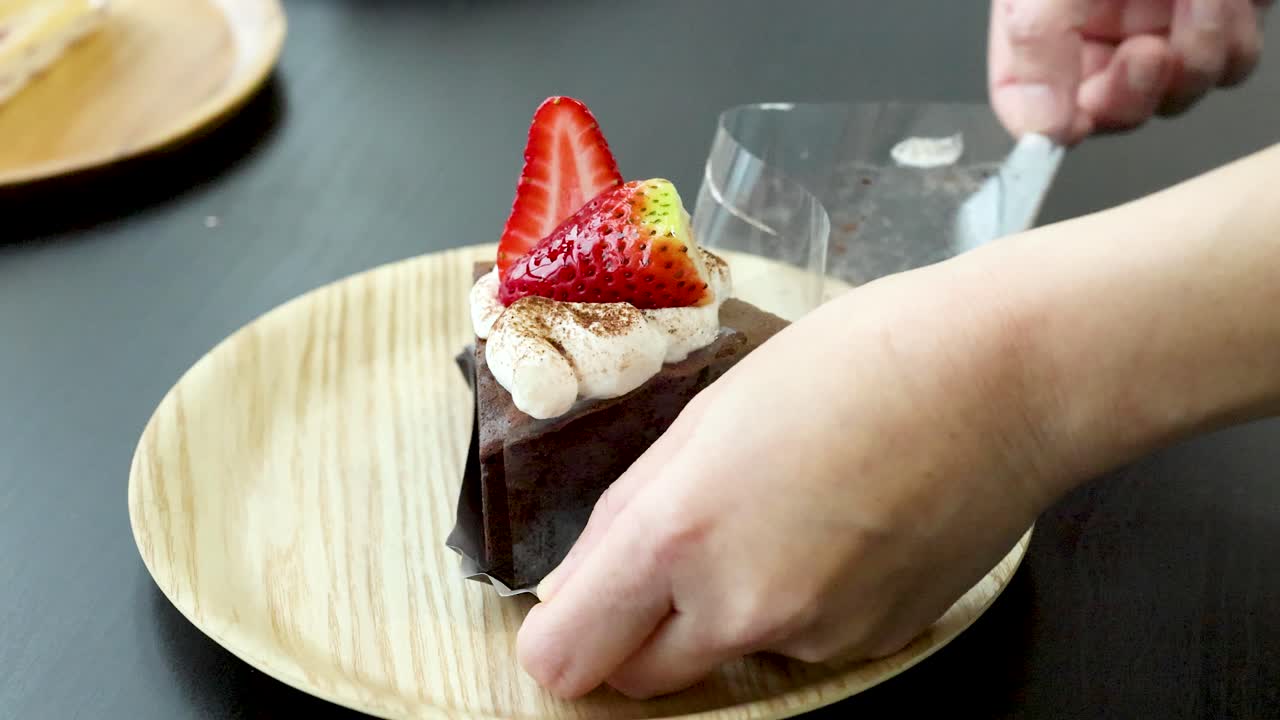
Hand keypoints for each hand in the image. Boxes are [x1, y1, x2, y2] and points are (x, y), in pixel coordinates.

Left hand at [515, 262, 1060, 698]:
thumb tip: (589, 580)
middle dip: (634, 634)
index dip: (561, 636)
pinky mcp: (873, 644)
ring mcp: (813, 636)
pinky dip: (800, 605)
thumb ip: (633, 510)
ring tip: (781, 514)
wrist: (1001, 377)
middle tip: (665, 562)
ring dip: (725, 612)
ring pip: (725, 656)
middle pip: (637, 679)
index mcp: (677, 533)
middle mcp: (739, 607)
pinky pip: (802, 643)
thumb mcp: (707, 415)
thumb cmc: (851, 364)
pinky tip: (837, 529)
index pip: (566, 654)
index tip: (574, 612)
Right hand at [989, 0, 1269, 143]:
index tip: (1075, 121)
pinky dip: (1231, 32)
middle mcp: (1100, 34)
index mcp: (1043, 26)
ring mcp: (1163, 28)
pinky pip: (1231, 63)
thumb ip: (1035, 43)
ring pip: (1179, 94)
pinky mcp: (1221, 17)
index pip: (1031, 107)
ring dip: (1194, 54)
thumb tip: (1037, 128)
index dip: (1051, 128)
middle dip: (1135, 90)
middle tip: (1145, 53)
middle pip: (1112, 114)